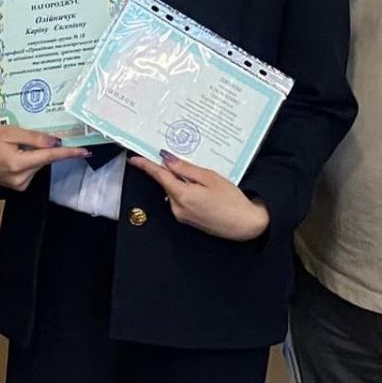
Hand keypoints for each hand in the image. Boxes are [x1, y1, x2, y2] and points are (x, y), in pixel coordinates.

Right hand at [0, 124, 88, 191]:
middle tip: (30, 136)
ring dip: (35, 154)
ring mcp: (19, 185)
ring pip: (39, 165)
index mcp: (18, 164)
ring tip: (16, 146)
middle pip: (44, 160)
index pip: (49, 157)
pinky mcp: (19, 187)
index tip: (85, 152)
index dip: (68, 154)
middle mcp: (20, 178)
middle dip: (45, 148)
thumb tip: (55, 142)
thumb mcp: (9, 132)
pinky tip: (16, 155)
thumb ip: (33, 138)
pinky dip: (30, 161)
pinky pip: (32, 170)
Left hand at [127, 152, 270, 241]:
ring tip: (199, 175)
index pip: (159, 177)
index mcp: (182, 196)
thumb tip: (168, 159)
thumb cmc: (232, 201)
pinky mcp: (188, 219)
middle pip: (166, 183)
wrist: (246, 225)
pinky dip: (185, 190)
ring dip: (179, 181)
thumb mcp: (210, 178)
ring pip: (173, 191)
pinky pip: (180, 200)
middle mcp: (178, 208)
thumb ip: (186, 169)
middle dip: (169, 170)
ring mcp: (182, 216)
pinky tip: (200, 187)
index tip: (135, 159)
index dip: (146, 166)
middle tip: (177, 157)